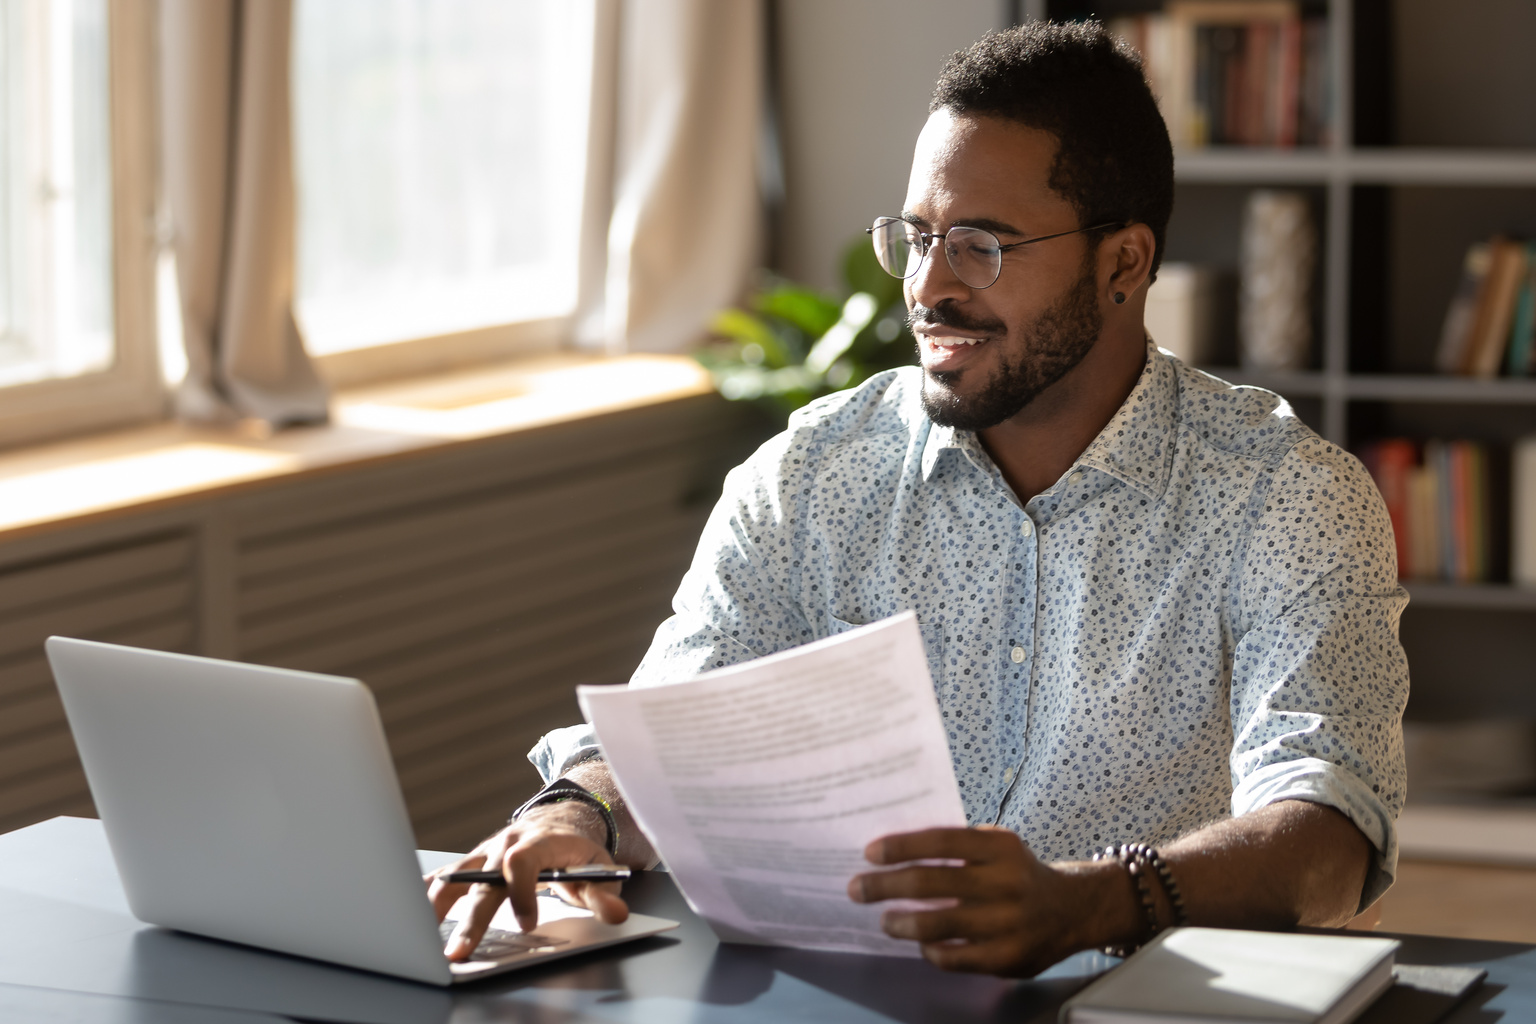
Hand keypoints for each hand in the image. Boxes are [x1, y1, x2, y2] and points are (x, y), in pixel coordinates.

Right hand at [425, 808, 628, 960]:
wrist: (560, 822)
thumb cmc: (578, 852)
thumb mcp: (599, 871)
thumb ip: (605, 895)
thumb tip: (616, 915)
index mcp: (539, 843)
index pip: (523, 862)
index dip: (522, 892)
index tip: (528, 924)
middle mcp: (506, 844)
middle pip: (483, 881)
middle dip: (472, 918)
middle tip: (460, 951)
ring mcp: (485, 853)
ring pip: (455, 877)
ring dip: (436, 907)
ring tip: (420, 937)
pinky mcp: (472, 863)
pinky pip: (445, 876)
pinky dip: (427, 893)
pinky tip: (410, 913)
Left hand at [848, 825, 1093, 976]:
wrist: (1072, 909)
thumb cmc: (1017, 873)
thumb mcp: (997, 846)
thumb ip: (956, 847)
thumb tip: (894, 853)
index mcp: (1000, 847)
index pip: (940, 841)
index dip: (901, 847)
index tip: (869, 853)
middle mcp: (1006, 882)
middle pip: (930, 883)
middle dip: (885, 886)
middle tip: (857, 888)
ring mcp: (1008, 923)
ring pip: (938, 925)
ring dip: (900, 922)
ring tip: (884, 921)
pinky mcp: (1008, 957)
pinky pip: (954, 957)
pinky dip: (930, 949)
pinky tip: (921, 942)